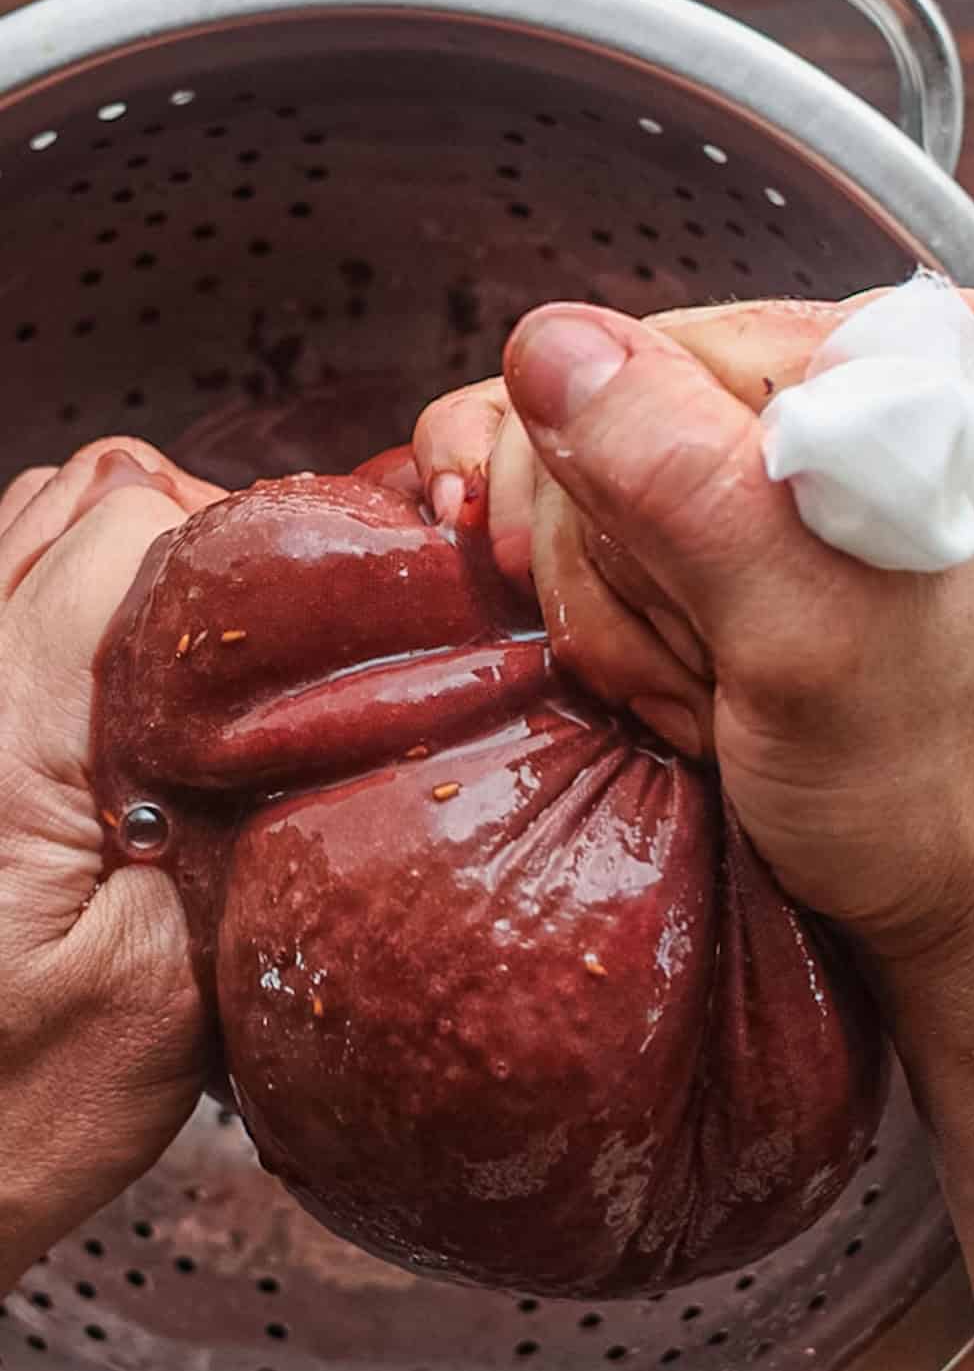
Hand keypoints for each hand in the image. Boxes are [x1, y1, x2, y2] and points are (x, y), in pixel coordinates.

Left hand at [0, 440, 223, 1291]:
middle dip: (186, 535)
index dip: (233, 547)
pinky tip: (125, 678)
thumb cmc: (15, 1110)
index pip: (122, 528)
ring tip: (191, 658)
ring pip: (33, 517)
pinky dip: (74, 587)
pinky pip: (4, 577)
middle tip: (251, 639)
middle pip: (79, 494)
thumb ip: (236, 819)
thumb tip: (312, 704)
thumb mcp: (172, 984)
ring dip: (128, 557)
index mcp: (9, 736)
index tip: (299, 617)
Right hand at [415, 293, 973, 963]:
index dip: (622, 500)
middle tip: (710, 671)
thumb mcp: (803, 634)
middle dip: (619, 572)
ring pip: (585, 487)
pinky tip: (640, 668)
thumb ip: (677, 478)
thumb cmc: (927, 774)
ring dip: (616, 616)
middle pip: (606, 422)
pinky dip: (594, 607)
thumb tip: (546, 344)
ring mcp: (788, 454)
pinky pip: (590, 518)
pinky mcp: (742, 524)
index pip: (649, 356)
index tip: (691, 621)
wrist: (969, 887)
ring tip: (709, 692)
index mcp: (898, 356)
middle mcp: (844, 380)